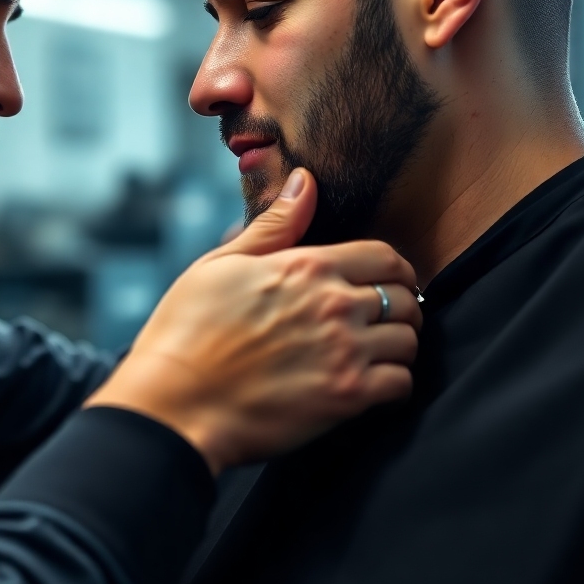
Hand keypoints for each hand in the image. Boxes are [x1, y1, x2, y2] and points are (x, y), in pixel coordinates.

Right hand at [84, 169, 421, 474]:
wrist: (174, 402)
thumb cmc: (187, 331)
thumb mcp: (222, 264)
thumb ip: (275, 225)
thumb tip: (304, 180)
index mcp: (306, 266)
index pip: (384, 255)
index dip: (393, 268)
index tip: (388, 282)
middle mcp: (334, 304)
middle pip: (405, 297)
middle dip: (401, 306)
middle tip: (384, 320)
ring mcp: (344, 351)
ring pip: (409, 340)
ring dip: (398, 345)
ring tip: (376, 353)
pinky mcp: (346, 398)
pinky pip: (401, 384)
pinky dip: (393, 384)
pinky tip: (370, 385)